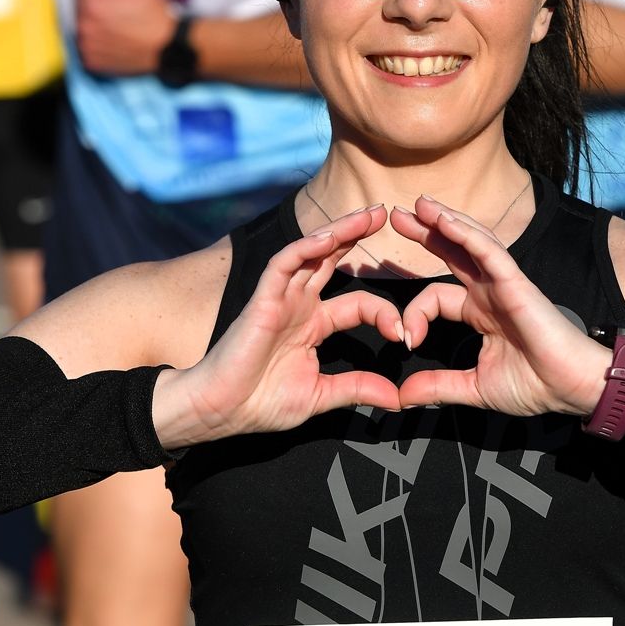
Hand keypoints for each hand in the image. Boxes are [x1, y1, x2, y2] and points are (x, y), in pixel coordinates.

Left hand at [75, 0, 176, 75]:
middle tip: (121, 5)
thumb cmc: (155, 19)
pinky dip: (98, 39)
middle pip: (81, 1)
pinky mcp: (92, 61)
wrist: (168, 48)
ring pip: (84, 21)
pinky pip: (88, 42)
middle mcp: (85, 27)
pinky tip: (116, 37)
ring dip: (97, 19)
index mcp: (93, 5)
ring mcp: (87, 46)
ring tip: (120, 22)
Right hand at [153, 206, 404, 449]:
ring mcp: (280, 298)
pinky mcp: (262, 299)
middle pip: (333, 260)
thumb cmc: (261, 403)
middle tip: (384, 213)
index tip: (403, 335)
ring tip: (368, 214)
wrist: (221, 412)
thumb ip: (357, 389)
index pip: (358, 303)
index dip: (384, 312)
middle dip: (358, 235)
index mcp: (314, 325)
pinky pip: (284, 263)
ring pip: (312, 253)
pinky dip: (305, 248)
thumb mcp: (320, 395)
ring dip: (340, 231)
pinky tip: (328, 237)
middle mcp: (299, 305)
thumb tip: (398, 399)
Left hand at [389, 196, 614, 417]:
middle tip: (396, 214)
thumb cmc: (535, 385)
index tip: (407, 341)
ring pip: (470, 242)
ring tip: (418, 203)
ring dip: (443, 221)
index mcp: (479, 311)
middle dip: (425, 232)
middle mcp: (489, 291)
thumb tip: (401, 397)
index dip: (414, 313)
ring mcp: (503, 283)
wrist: (573, 389)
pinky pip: (488, 252)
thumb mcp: (474, 387)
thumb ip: (437, 387)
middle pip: (451, 251)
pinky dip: (465, 234)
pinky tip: (443, 220)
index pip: (435, 296)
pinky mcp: (515, 282)